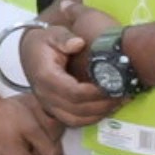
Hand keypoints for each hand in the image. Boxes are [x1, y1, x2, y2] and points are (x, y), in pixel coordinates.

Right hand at [20, 5, 120, 127]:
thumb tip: (78, 43)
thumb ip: (64, 37)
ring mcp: (48, 105)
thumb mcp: (53, 33)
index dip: (95, 92)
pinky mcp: (54, 110)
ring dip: (100, 113)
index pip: (73, 92)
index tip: (114, 85)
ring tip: (119, 102)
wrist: (30, 51)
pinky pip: (74, 121)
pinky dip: (92, 118)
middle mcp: (45, 95)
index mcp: (46, 76)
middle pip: (77, 109)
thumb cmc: (44, 42)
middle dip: (103, 104)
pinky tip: (107, 108)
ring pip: (76, 119)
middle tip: (124, 94)